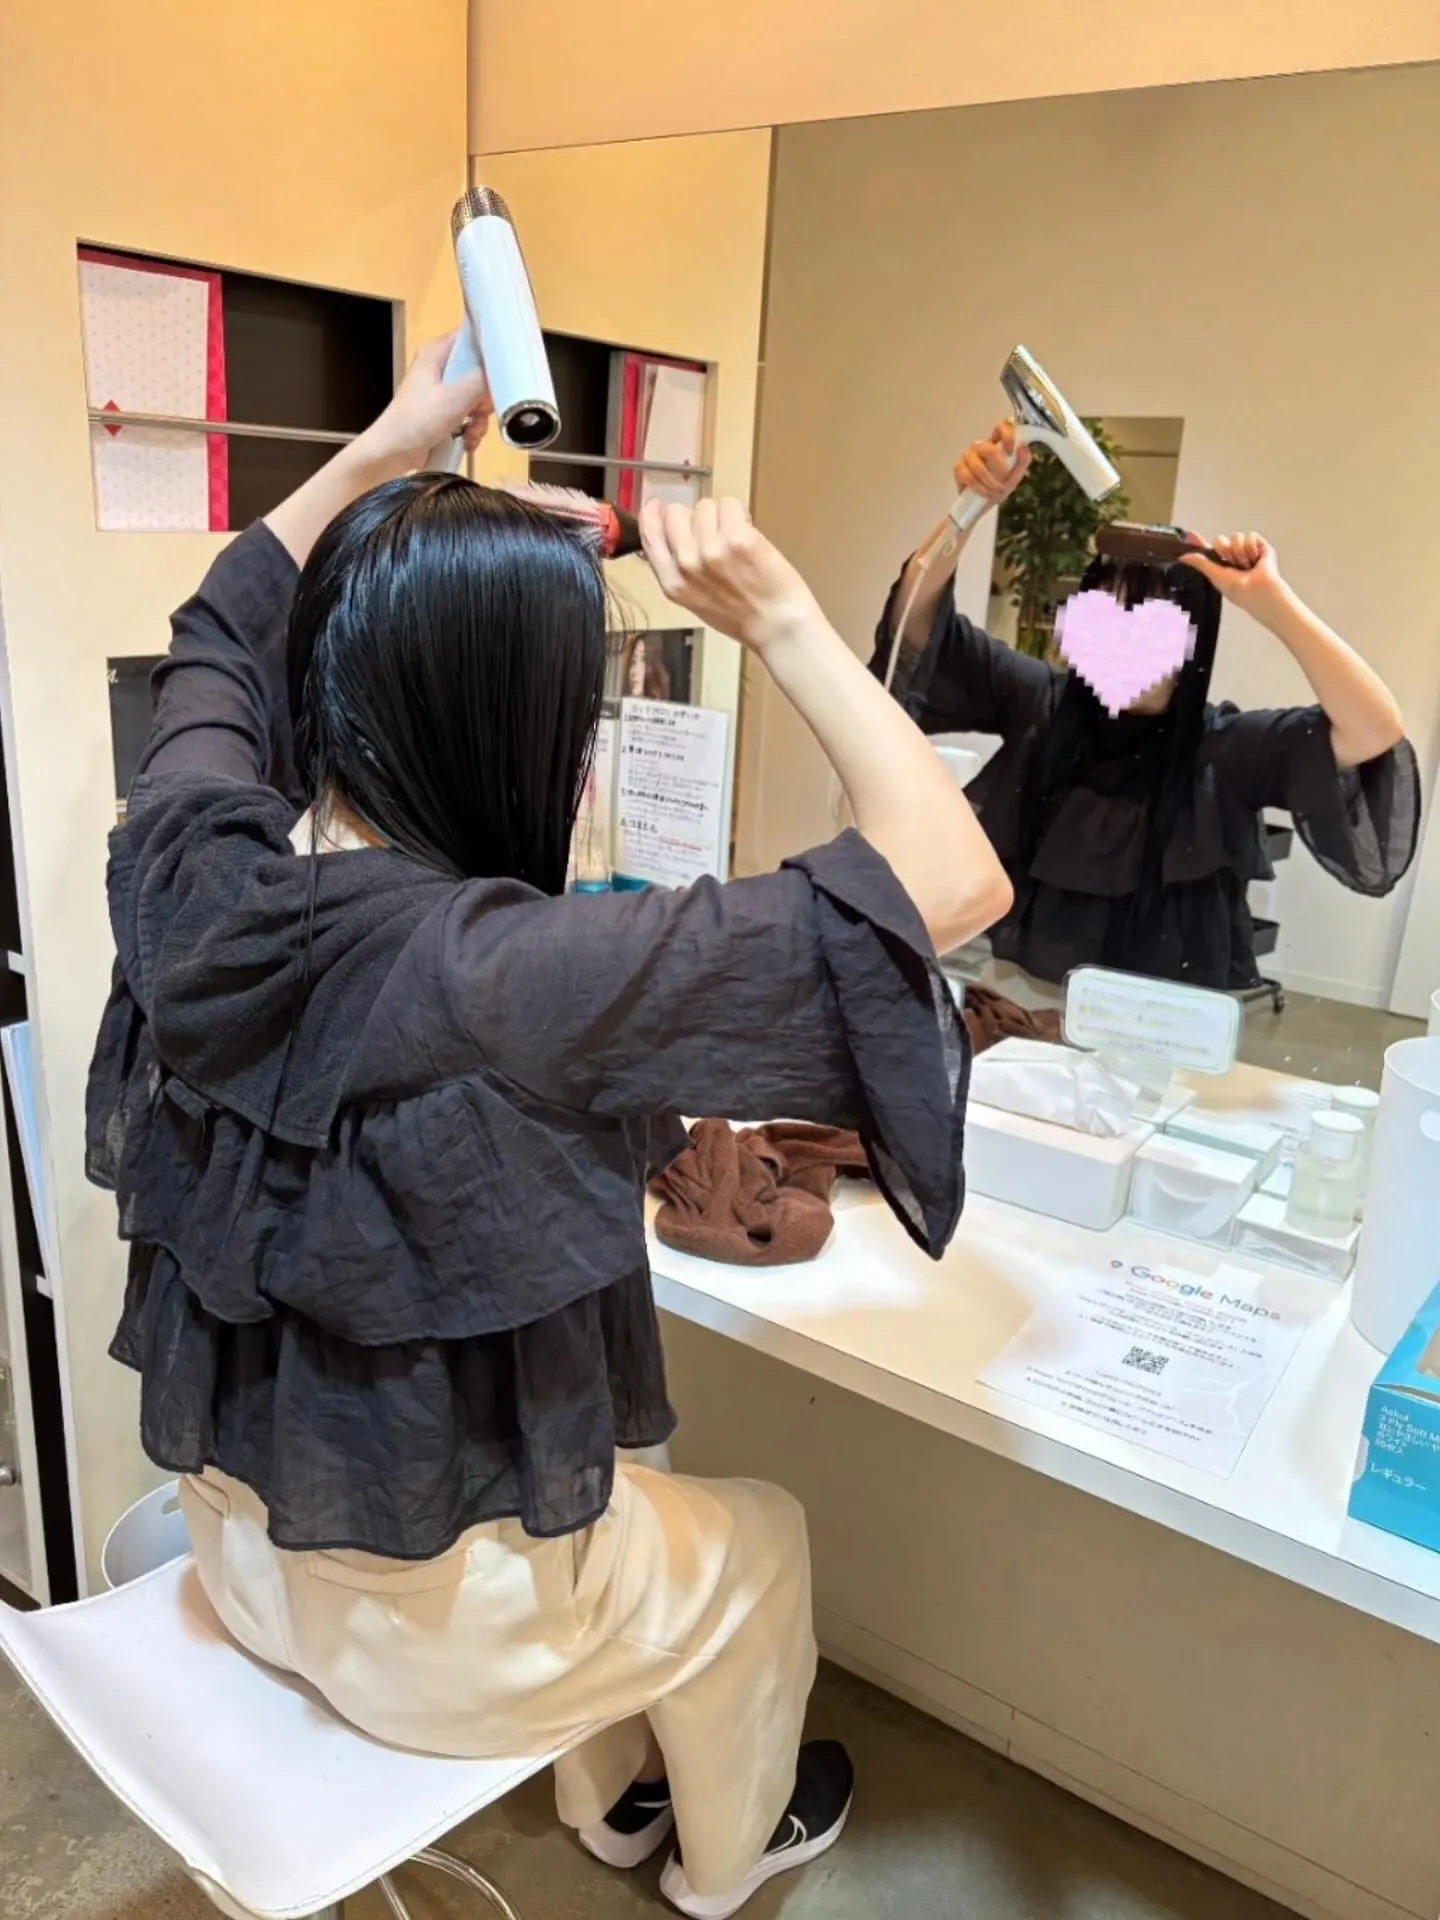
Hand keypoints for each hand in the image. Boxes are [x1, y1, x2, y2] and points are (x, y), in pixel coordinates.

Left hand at [355, 331, 492, 474]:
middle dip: (485, 396)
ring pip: (476, 396)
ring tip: (472, 432)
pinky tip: (467, 441)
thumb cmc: (419, 420)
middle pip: (478, 371)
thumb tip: (501, 370)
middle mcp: (440, 367)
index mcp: (437, 353)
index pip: (470, 336)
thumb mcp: (454, 398)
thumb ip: (481, 381)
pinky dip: (471, 429)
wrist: (393, 452)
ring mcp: (442, 391)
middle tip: (483, 410)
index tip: (504, 368)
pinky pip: (468, 414)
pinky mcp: (444, 411)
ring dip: (479, 418)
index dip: (490, 348)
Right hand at [640, 497, 819, 654]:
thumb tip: (664, 531)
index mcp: (673, 583)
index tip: (661, 507)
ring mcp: (711, 550)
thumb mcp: (695, 600)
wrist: (778, 626)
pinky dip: (741, 515)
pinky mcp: (738, 538)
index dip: (654, 514)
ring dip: (721, 517)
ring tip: (736, 543)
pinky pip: (730, 505)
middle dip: (694, 518)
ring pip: (705, 506)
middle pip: (676, 512)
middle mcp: (687, 565)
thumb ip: (676, 569)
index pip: (649, 533)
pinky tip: (749, 537)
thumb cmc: (742, 616)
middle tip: (715, 536)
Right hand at [954, 419, 1030, 508]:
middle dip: (998, 465)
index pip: (1001, 427)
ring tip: (996, 491)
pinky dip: (979, 488)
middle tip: (1005, 477)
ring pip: (977, 466)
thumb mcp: (1015, 475)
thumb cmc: (999, 486)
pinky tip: (986, 493)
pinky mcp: (958, 468)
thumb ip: (1023, 461)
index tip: (1011, 452)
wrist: (983, 504)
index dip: (1006, 435)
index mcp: (995, 443)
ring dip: (989, 481)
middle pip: (987, 448)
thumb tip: (1023, 448)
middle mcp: (980, 446)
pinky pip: (968, 477)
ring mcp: (967, 456)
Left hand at [1180, 531, 1287, 618]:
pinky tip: (1255, 559)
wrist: (1259, 590)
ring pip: (1235, 536)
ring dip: (1239, 552)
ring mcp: (1247, 550)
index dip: (1199, 542)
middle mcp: (1233, 555)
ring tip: (1246, 565)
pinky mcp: (1260, 545)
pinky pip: (1250, 535)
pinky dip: (1251, 548)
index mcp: (1221, 564)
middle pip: (1220, 540)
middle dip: (1224, 550)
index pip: (1208, 550)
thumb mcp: (1215, 576)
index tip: (1189, 535)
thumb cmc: (1239, 590)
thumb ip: (1200, 564)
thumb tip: (1183, 556)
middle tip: (1232, 563)